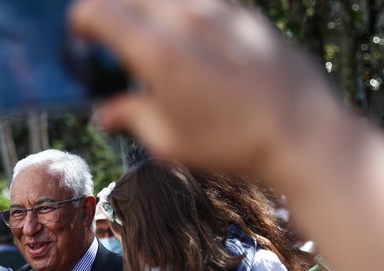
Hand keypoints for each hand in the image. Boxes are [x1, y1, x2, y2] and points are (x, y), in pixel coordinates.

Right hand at [69, 0, 340, 174]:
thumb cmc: (232, 143)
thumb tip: (106, 113)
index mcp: (157, 51)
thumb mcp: (170, 141)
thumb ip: (131, 117)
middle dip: (110, 10)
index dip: (80, 23)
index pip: (98, 11)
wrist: (303, 135)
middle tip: (108, 38)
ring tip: (148, 39)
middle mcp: (185, 18)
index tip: (80, 39)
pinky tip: (187, 39)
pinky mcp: (246, 14)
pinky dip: (180, 11)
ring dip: (146, 8)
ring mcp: (219, 10)